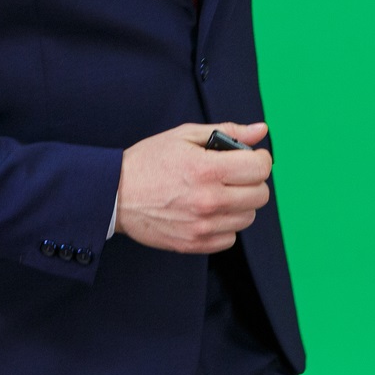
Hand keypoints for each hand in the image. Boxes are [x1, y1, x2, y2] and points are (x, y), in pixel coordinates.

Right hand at [116, 122, 272, 253]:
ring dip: (239, 204)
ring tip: (217, 193)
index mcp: (207, 169)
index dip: (259, 159)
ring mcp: (202, 225)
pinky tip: (208, 211)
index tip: (250, 158)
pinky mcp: (195, 244)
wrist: (114, 195)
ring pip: (248, 217)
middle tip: (233, 175)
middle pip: (260, 195)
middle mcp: (209, 200)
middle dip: (251, 181)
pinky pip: (230, 238)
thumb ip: (228, 132)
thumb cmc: (148, 162)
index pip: (260, 168)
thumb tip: (260, 130)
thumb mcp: (185, 136)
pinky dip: (225, 225)